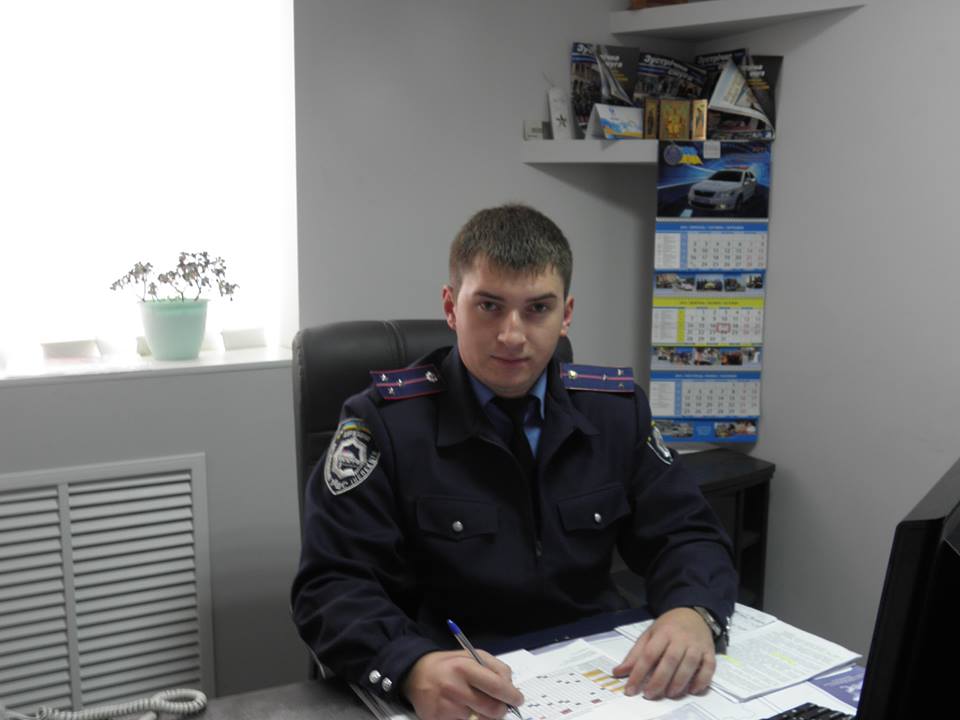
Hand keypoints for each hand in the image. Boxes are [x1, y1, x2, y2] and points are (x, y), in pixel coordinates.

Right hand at [403, 649, 524, 719]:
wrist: (416, 674)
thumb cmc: (450, 664)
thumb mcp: (472, 656)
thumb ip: (495, 668)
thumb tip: (511, 688)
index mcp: (465, 668)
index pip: (496, 687)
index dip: (512, 696)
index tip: (518, 699)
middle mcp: (455, 688)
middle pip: (492, 709)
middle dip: (501, 709)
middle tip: (500, 705)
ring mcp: (446, 708)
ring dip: (484, 716)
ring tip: (476, 704)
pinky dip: (469, 719)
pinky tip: (462, 710)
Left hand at [612, 607, 715, 699]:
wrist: (693, 613)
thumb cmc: (668, 626)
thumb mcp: (649, 634)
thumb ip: (635, 654)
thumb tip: (618, 672)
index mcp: (662, 632)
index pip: (649, 654)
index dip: (639, 673)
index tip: (631, 689)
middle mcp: (680, 638)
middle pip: (670, 660)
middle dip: (659, 680)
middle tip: (649, 695)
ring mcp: (697, 645)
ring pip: (689, 664)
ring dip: (679, 682)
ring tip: (669, 694)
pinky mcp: (710, 651)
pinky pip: (709, 668)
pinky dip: (702, 680)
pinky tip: (692, 690)